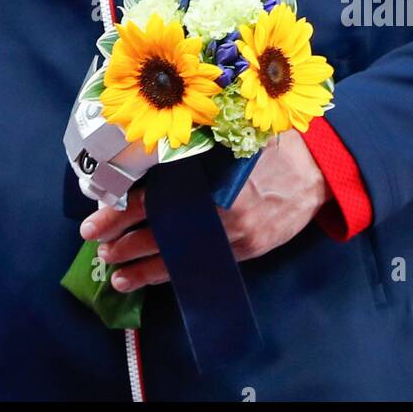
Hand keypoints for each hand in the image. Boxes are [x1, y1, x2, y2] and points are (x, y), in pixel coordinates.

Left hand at [78, 129, 330, 291]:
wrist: (318, 170)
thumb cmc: (270, 142)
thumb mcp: (231, 132)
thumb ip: (193, 141)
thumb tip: (144, 143)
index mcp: (210, 176)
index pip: (154, 197)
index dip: (122, 209)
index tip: (95, 218)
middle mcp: (218, 210)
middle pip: (160, 229)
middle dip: (123, 239)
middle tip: (94, 244)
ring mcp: (233, 236)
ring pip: (179, 256)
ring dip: (143, 265)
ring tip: (114, 274)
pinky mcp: (246, 251)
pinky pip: (202, 266)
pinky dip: (174, 275)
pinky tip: (150, 279)